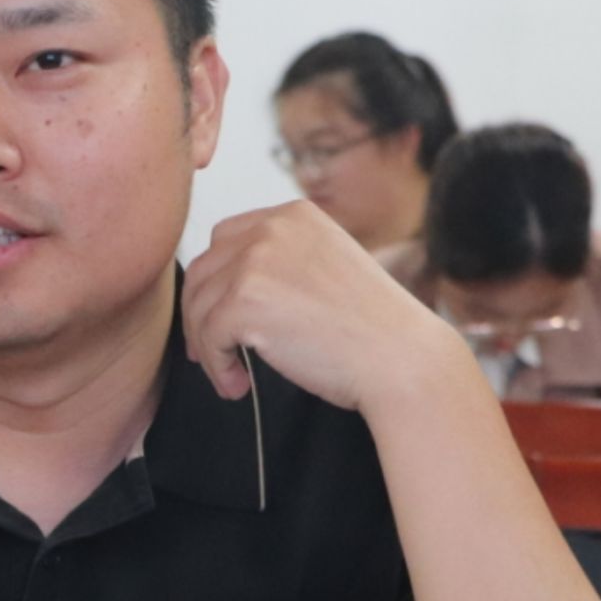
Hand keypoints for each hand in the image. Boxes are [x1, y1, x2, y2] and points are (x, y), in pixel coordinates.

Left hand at [181, 200, 451, 412]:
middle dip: (200, 314)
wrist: (400, 358)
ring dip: (208, 346)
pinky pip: (208, 337)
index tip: (216, 317)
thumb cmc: (371, 328)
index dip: (214, 281)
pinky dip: (216, 366)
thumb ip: (282, 263)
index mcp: (294, 215)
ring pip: (199, 306)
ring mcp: (256, 262)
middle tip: (210, 352)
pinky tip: (239, 385)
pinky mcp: (245, 301)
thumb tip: (224, 287)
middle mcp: (272, 228)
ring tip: (232, 377)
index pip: (226, 239)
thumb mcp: (326, 268)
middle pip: (204, 270)